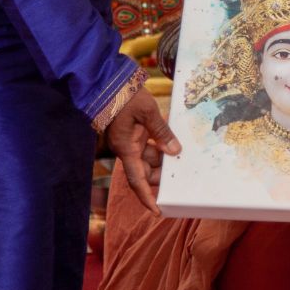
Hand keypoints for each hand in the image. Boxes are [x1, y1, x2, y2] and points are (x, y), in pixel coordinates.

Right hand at [104, 90, 178, 215]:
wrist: (109, 79)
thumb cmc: (125, 95)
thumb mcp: (147, 112)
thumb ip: (161, 132)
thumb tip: (174, 150)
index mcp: (125, 148)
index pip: (137, 180)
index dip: (146, 197)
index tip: (157, 210)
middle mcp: (125, 147)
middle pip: (144, 170)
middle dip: (161, 173)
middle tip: (180, 169)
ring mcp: (128, 139)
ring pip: (147, 157)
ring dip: (162, 156)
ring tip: (179, 152)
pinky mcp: (131, 130)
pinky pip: (147, 144)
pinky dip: (158, 143)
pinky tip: (171, 139)